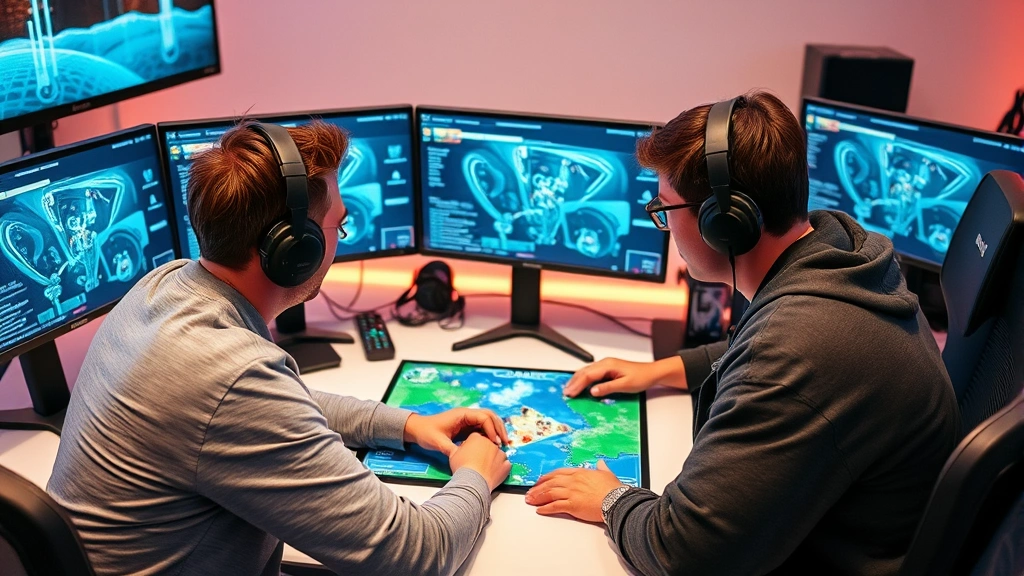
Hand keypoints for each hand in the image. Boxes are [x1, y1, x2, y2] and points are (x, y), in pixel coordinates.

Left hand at [403, 408, 509, 455]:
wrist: (417, 429)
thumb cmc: (426, 433)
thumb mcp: (437, 442)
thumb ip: (450, 449)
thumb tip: (462, 458)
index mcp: (462, 414)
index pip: (483, 417)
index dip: (491, 429)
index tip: (495, 443)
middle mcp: (467, 414)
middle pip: (490, 416)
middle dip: (499, 428)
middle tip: (505, 442)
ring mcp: (467, 420)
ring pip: (488, 421)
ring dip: (496, 430)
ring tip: (503, 443)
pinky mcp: (467, 426)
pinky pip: (482, 427)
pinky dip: (490, 434)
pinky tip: (493, 445)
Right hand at [449, 432, 511, 490]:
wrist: (472, 482)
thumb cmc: (461, 468)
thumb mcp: (453, 454)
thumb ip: (458, 448)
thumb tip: (460, 448)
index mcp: (477, 437)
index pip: (477, 438)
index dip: (474, 446)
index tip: (471, 454)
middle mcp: (490, 443)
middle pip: (489, 444)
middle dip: (485, 451)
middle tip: (478, 462)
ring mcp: (500, 454)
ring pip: (498, 454)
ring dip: (494, 459)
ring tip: (485, 469)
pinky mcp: (506, 465)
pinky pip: (505, 464)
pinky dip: (501, 468)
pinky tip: (494, 473)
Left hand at [524, 461, 623, 522]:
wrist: (616, 500)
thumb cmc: (613, 489)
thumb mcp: (607, 474)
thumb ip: (602, 468)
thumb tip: (601, 463)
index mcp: (579, 473)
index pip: (558, 473)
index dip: (546, 477)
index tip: (539, 481)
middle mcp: (573, 481)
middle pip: (550, 483)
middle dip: (538, 488)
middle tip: (529, 493)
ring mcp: (571, 493)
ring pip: (550, 493)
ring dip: (538, 497)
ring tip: (530, 501)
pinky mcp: (572, 505)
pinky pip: (555, 506)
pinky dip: (546, 508)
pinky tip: (540, 510)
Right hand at [562, 356, 685, 397]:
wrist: (652, 372)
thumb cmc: (641, 377)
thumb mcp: (626, 385)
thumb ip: (608, 388)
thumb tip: (593, 391)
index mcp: (608, 365)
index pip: (588, 375)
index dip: (577, 384)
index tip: (570, 393)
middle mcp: (605, 363)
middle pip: (584, 372)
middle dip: (573, 382)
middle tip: (565, 393)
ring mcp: (606, 365)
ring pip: (586, 371)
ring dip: (577, 380)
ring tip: (569, 389)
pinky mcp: (607, 369)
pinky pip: (591, 373)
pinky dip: (583, 379)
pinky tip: (580, 384)